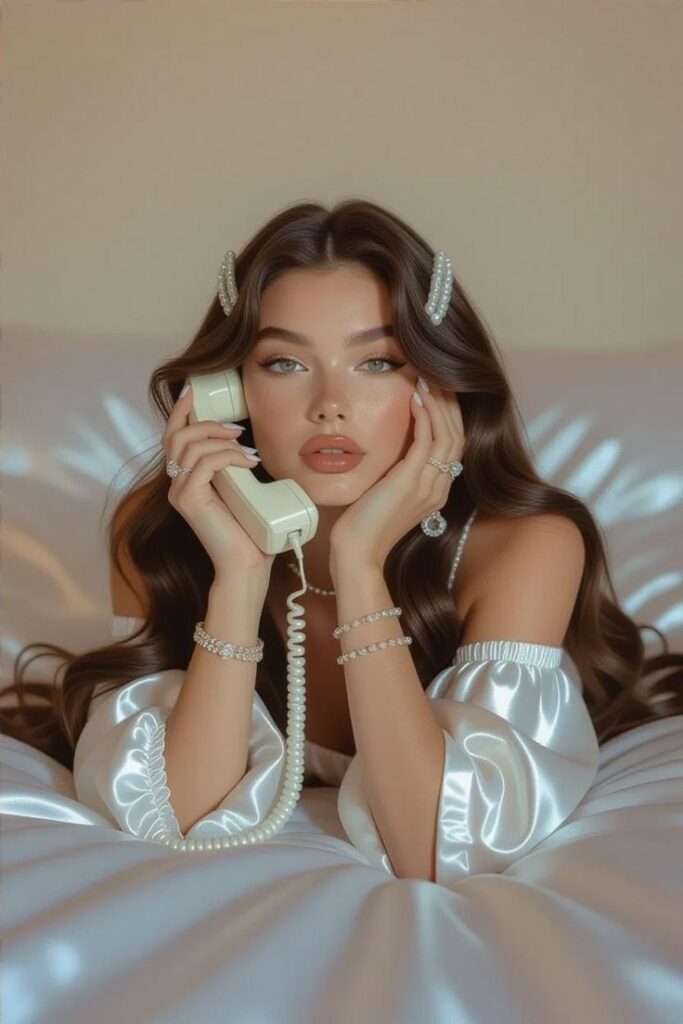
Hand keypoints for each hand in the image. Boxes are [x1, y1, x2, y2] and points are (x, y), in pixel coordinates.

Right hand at [163, 383, 275, 581]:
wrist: (246, 566)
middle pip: (176, 436)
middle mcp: (177, 486)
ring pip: (190, 446)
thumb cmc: (250, 533)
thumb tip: (248, 443)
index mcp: (186, 481)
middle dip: (206, 422)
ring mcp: (180, 493)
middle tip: (236, 428)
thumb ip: (235, 468)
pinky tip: (247, 462)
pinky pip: (203, 464)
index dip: (180, 412)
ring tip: (246, 449)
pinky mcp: (189, 500)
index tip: (195, 391)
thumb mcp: (242, 490)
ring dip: (220, 440)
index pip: (173, 437)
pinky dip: (228, 457)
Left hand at [329, 378, 464, 570]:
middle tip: (437, 376)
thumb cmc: (364, 524)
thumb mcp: (388, 493)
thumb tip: (395, 446)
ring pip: (447, 435)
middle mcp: (439, 488)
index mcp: (437, 491)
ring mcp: (428, 486)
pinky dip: (424, 418)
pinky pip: (426, 442)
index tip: (439, 391)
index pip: (455, 445)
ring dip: (439, 404)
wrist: (357, 552)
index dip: (450, 415)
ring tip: (427, 380)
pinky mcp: (411, 483)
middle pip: (458, 436)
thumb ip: (399, 472)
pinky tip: (415, 399)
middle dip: (450, 404)